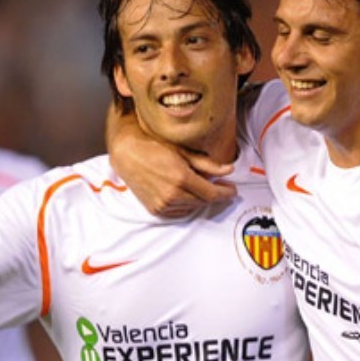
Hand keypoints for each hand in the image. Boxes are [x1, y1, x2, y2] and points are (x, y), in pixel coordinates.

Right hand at [110, 130, 236, 217]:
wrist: (127, 154)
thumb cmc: (153, 147)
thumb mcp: (183, 152)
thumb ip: (207, 164)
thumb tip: (228, 169)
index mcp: (181, 179)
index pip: (211, 193)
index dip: (225, 193)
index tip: (232, 189)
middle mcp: (172, 194)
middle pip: (203, 201)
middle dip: (215, 195)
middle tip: (221, 186)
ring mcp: (163, 204)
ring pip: (192, 207)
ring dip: (201, 199)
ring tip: (202, 187)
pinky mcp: (156, 210)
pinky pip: (179, 213)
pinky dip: (187, 205)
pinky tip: (188, 195)